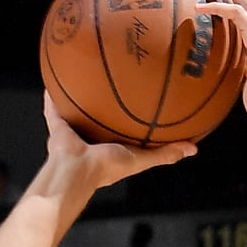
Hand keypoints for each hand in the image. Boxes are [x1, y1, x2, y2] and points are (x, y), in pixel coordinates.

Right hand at [41, 92, 194, 193]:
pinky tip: (55, 77)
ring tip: (84, 75)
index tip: (142, 100)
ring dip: (80, 97)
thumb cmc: (108, 168)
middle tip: (114, 81)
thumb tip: (194, 149)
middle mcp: (92, 139)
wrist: (76, 171)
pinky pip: (54, 109)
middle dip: (106, 102)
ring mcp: (74, 133)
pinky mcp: (57, 127)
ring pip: (78, 111)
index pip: (124, 129)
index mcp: (110, 146)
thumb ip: (165, 154)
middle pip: (100, 117)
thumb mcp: (141, 158)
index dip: (132, 117)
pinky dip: (53, 97)